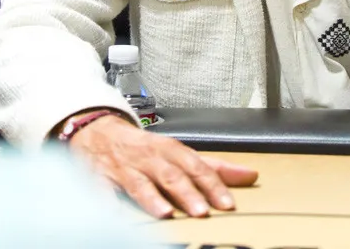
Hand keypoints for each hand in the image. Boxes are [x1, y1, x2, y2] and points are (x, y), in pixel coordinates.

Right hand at [67, 114, 257, 218]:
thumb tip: (250, 176)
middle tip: (202, 211)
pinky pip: (102, 192)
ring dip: (153, 198)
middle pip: (170, 175)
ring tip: (166, 214)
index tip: (227, 203)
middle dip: (187, 192)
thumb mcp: (180, 153)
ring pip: (140, 183)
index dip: (212, 185)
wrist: (98, 132)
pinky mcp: (100, 179)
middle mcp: (149, 158)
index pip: (196, 167)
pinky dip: (108, 204)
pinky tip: (116, 216)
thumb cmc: (144, 148)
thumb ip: (214, 167)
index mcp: (170, 151)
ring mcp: (124, 169)